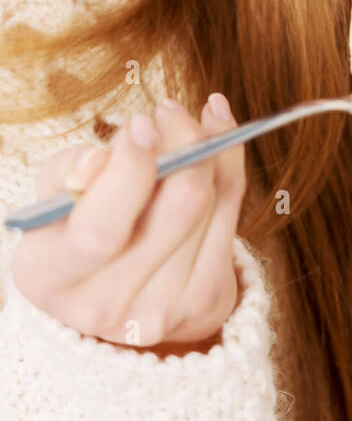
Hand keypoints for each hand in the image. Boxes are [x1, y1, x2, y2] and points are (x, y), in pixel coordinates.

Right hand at [11, 93, 245, 349]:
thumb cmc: (73, 222)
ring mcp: (161, 308)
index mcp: (50, 278)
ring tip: (182, 122)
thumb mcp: (54, 194)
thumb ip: (67, 171)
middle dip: (183, 142)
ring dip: (206, 144)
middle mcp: (105, 304)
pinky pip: (232, 207)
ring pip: (210, 201)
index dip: (130, 171)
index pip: (101, 230)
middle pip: (178, 210)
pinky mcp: (205, 298)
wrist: (110, 287)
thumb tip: (99, 160)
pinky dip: (229, 157)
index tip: (141, 122)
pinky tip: (217, 127)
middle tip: (169, 112)